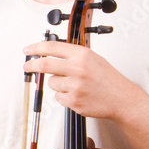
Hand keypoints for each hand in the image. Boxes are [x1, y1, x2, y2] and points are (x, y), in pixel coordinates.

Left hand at [23, 40, 137, 119]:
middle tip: (27, 66)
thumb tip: (49, 54)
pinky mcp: (74, 101)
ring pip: (52, 83)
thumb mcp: (93, 59)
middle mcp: (78, 69)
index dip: (36, 48)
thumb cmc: (108, 79)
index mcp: (82, 55)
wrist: (121, 99)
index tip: (28, 50)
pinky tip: (77, 95)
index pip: (52, 48)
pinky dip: (64, 97)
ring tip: (74, 85)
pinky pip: (58, 98)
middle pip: (45, 65)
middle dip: (32, 65)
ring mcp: (75, 86)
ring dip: (57, 84)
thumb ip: (72, 55)